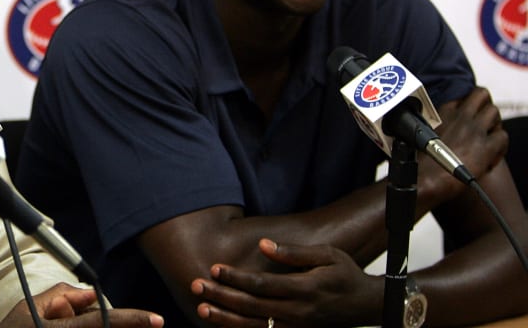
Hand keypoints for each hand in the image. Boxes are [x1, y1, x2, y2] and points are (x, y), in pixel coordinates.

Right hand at [0, 282, 162, 327]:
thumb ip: (61, 296)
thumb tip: (90, 295)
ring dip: (76, 321)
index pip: (104, 322)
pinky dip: (73, 322)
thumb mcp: (28, 308)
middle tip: (55, 314)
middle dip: (91, 316)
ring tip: (50, 322)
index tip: (158, 320)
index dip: (133, 320)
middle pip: (101, 325)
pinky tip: (53, 323)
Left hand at [190, 239, 380, 326]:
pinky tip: (223, 324)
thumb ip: (294, 253)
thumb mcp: (327, 256)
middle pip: (251, 306)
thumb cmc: (345, 275)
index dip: (236, 277)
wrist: (368, 306)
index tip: (214, 268)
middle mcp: (298, 313)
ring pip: (254, 326)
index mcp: (304, 290)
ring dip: (225, 318)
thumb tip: (264, 245)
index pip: (262, 284)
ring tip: (201, 308)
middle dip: (221, 296)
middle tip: (195, 286)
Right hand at [421, 86, 506, 201]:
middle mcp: (460, 117)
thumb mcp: (422, 134)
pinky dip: (500, 147)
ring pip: (494, 111)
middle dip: (485, 105)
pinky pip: (502, 136)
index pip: (463, 98)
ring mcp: (474, 130)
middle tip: (484, 120)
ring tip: (489, 137)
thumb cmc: (421, 162)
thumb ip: (437, 126)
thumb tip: (444, 131)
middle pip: (481, 94)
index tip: (467, 119)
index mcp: (443, 113)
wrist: (426, 178)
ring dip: (494, 123)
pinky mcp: (486, 146)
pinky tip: (490, 157)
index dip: (468, 108)